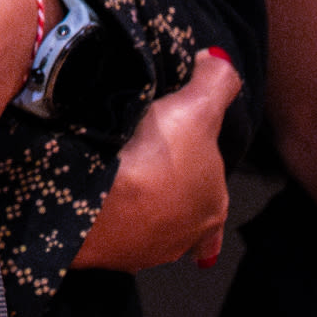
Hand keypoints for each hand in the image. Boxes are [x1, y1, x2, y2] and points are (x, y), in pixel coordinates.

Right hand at [73, 48, 242, 273]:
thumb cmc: (158, 157)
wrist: (100, 204)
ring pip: (148, 220)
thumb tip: (218, 62)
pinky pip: (115, 229)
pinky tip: (99, 190)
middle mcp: (187, 236)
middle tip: (145, 154)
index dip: (199, 161)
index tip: (179, 148)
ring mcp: (148, 250)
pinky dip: (110, 211)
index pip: (213, 183)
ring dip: (137, 200)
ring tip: (118, 170)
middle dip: (168, 184)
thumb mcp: (198, 105)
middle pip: (181, 203)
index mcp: (213, 204)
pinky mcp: (112, 255)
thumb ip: (218, 80)